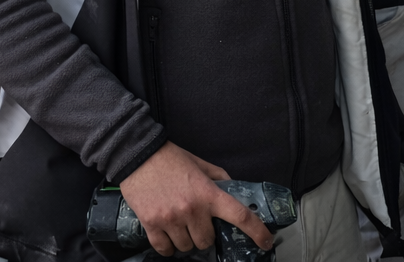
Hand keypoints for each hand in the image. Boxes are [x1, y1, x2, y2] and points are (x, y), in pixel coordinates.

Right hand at [118, 142, 272, 253]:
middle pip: (207, 241)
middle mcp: (192, 209)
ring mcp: (171, 219)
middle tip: (195, 222)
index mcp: (207, 193)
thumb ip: (218, 177)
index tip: (266, 242)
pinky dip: (167, 246)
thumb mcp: (199, 163)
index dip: (257, 231)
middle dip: (203, 234)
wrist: (136, 154)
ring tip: (178, 225)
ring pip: (187, 247)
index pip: (240, 216)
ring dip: (185, 240)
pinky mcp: (152, 224)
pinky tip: (166, 235)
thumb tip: (231, 188)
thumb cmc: (168, 157)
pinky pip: (165, 249)